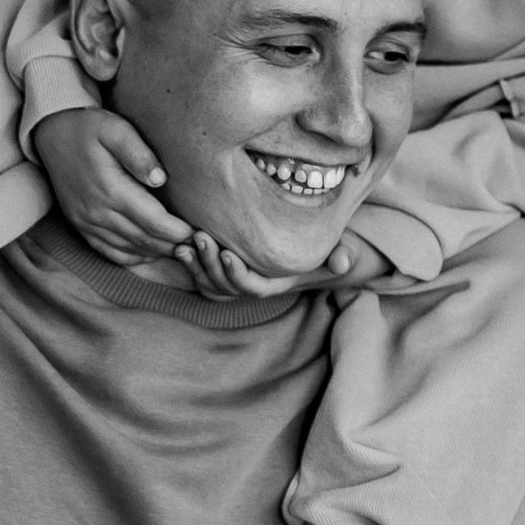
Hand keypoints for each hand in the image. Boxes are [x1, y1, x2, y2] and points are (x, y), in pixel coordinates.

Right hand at [35, 106, 191, 266]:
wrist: (52, 133)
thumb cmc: (88, 128)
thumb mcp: (115, 129)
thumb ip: (138, 154)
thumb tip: (160, 179)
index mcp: (110, 190)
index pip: (154, 221)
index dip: (179, 231)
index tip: (199, 230)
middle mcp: (96, 212)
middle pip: (145, 239)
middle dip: (174, 245)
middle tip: (198, 244)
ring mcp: (86, 222)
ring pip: (129, 250)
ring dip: (157, 252)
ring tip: (181, 249)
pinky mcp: (80, 226)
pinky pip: (109, 252)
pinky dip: (133, 257)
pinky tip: (151, 253)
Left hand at [179, 228, 393, 301]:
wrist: (316, 255)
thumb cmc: (329, 250)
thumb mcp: (343, 252)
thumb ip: (344, 256)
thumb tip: (342, 261)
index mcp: (278, 284)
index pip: (253, 288)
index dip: (238, 273)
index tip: (227, 251)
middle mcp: (256, 287)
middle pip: (226, 286)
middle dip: (210, 263)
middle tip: (199, 237)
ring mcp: (239, 282)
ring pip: (211, 285)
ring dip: (196, 266)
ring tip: (185, 242)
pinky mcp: (226, 273)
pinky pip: (204, 279)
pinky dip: (191, 266)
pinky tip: (180, 245)